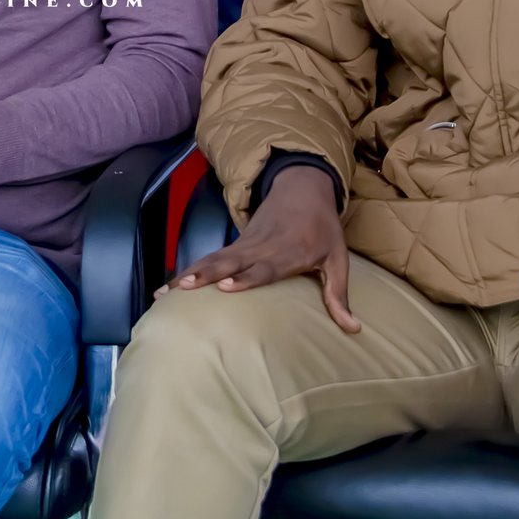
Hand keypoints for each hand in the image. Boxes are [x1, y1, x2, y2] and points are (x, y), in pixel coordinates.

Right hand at [160, 165, 360, 333]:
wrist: (302, 188)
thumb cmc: (323, 229)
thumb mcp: (338, 259)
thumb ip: (339, 294)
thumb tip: (353, 330)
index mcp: (289, 253)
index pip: (265, 267)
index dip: (247, 277)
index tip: (227, 286)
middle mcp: (262, 248)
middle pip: (230, 262)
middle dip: (207, 275)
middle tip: (184, 288)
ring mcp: (245, 244)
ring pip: (213, 260)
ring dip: (189, 274)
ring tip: (166, 291)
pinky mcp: (235, 243)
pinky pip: (209, 259)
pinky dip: (187, 270)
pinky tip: (168, 286)